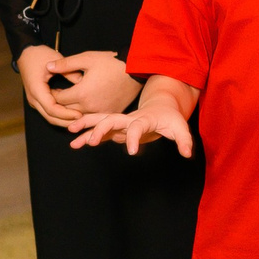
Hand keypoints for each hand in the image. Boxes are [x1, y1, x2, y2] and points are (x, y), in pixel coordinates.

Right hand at [17, 44, 81, 127]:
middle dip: (66, 121)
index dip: (66, 114)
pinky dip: (60, 115)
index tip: (80, 114)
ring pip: (49, 117)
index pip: (52, 109)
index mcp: (36, 90)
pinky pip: (48, 111)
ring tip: (79, 119)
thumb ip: (69, 72)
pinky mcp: (38, 99)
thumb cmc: (39, 55)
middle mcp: (33, 98)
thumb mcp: (55, 60)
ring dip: (63, 120)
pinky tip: (72, 114)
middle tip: (83, 121)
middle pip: (50, 117)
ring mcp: (34, 100)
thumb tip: (83, 82)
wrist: (26, 53)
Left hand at [50, 48, 138, 115]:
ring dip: (73, 111)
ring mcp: (101, 112)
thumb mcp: (86, 59)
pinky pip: (94, 119)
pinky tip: (86, 106)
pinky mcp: (111, 114)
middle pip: (67, 110)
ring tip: (71, 102)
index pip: (59, 100)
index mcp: (81, 93)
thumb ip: (65, 64)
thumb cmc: (111, 63)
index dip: (53, 94)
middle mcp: (90, 107)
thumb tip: (47, 66)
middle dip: (61, 104)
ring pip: (80, 117)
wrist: (135, 70)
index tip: (54, 89)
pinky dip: (88, 115)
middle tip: (59, 96)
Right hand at [69, 98, 193, 157]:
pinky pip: (98, 130)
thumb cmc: (170, 117)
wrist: (161, 105)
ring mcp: (120, 122)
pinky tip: (75, 143)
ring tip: (71, 134)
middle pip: (111, 120)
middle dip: (100, 129)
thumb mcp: (180, 127)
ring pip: (100, 121)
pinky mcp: (116, 128)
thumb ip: (184, 140)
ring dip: (86, 126)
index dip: (134, 138)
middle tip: (90, 141)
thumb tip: (187, 154)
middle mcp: (129, 118)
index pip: (136, 127)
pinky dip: (86, 134)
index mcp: (144, 119)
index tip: (132, 152)